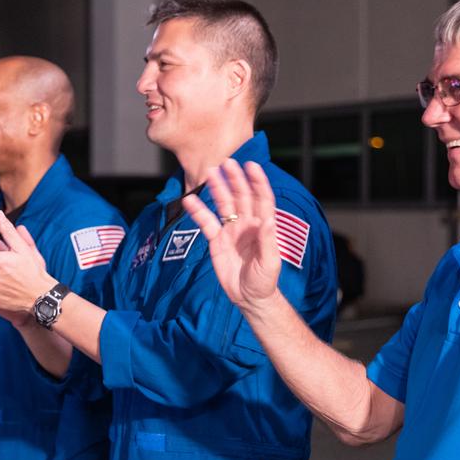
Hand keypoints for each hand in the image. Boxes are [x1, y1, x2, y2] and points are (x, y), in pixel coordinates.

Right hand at [182, 159, 281, 311]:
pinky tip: (189, 201)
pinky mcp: (217, 241)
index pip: (261, 199)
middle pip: (241, 196)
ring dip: (217, 188)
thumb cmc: (264, 280)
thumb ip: (268, 240)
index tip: (252, 165)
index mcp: (262, 226)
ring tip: (209, 173)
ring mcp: (231, 230)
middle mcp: (247, 224)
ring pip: (223, 204)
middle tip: (227, 162)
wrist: (248, 297)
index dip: (258, 181)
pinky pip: (206, 223)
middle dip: (235, 179)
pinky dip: (198, 211)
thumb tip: (268, 219)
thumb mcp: (270, 262)